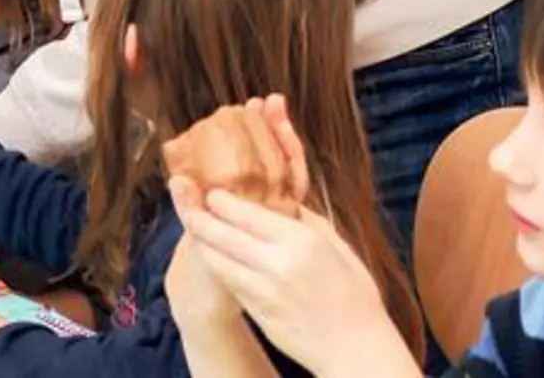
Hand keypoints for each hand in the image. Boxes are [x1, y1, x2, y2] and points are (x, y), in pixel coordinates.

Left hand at [168, 96, 413, 373]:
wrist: (356, 350)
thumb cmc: (357, 298)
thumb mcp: (341, 249)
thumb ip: (311, 223)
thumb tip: (288, 203)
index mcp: (302, 240)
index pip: (247, 213)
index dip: (221, 201)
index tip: (211, 192)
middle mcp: (278, 262)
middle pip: (222, 233)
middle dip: (199, 216)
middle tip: (187, 204)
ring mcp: (264, 290)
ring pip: (217, 259)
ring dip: (201, 242)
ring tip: (192, 227)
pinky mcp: (256, 312)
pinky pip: (227, 282)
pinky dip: (216, 266)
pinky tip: (211, 256)